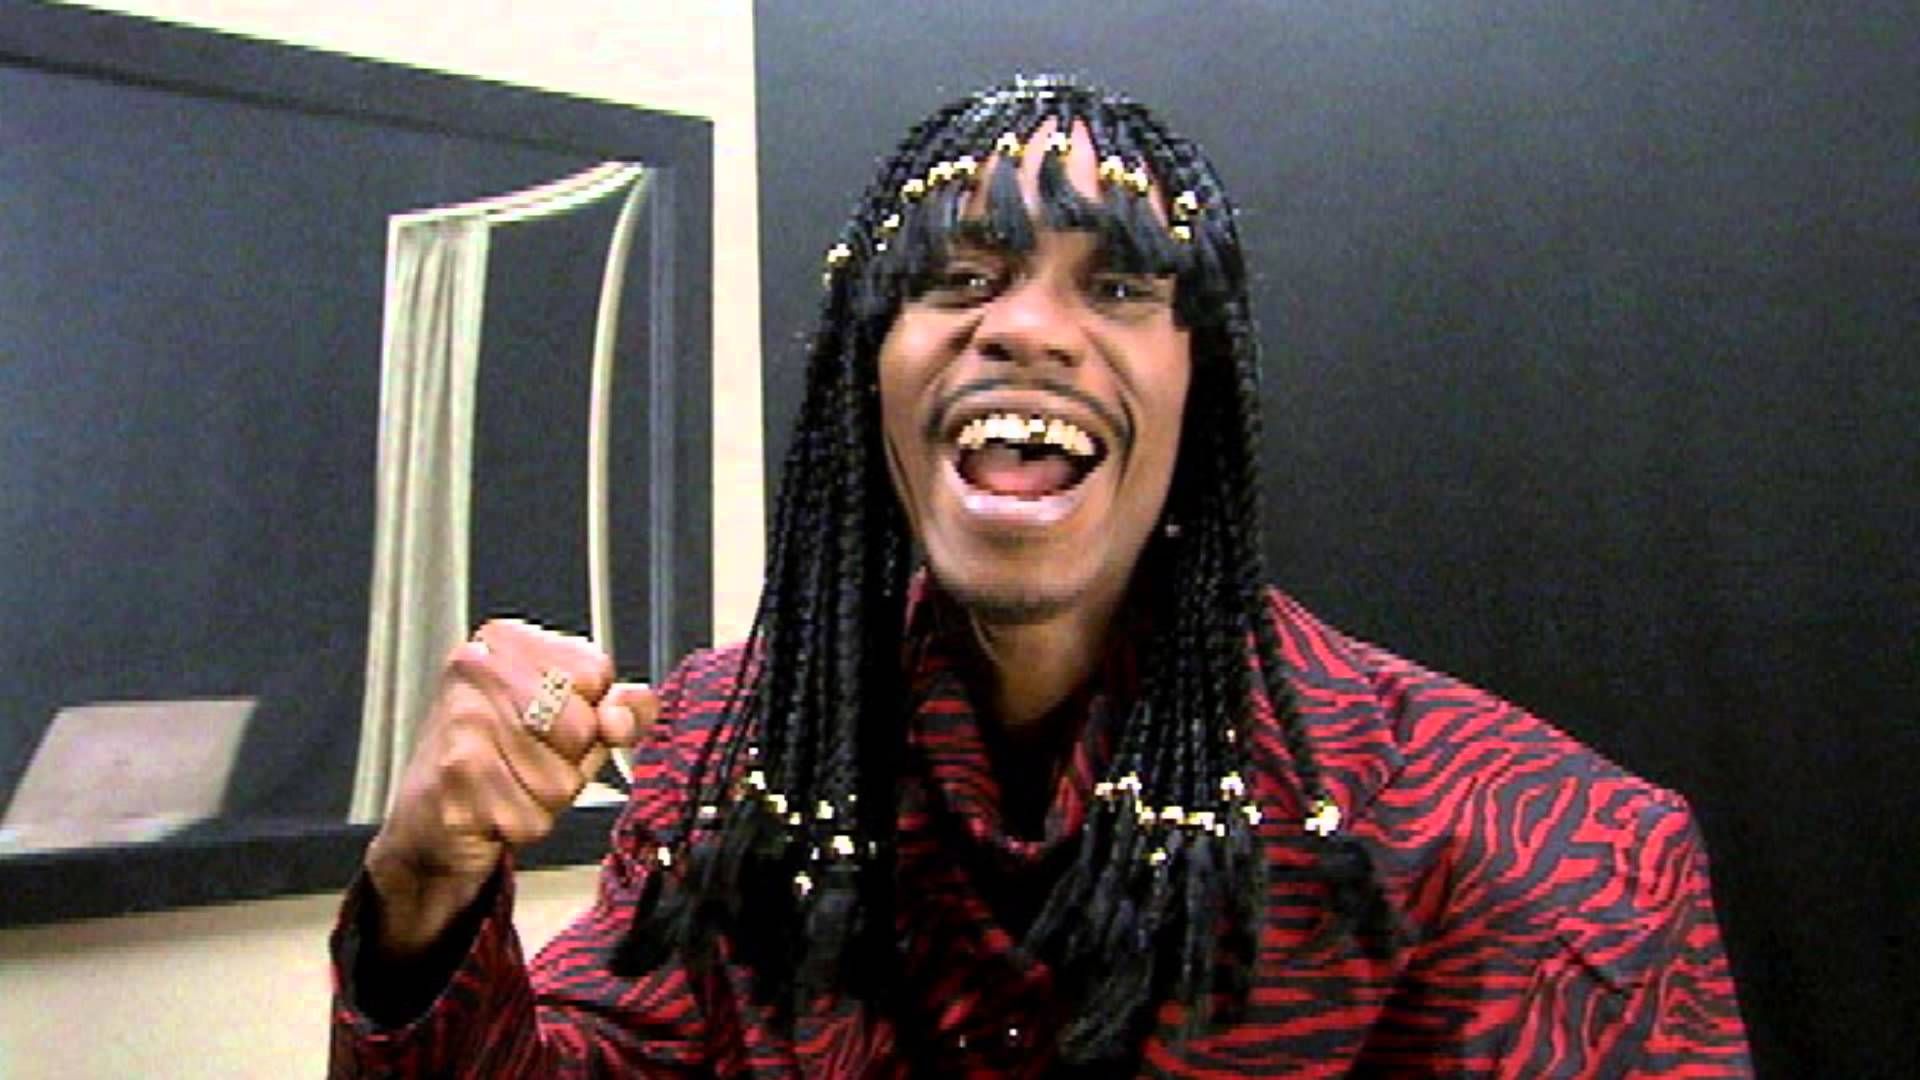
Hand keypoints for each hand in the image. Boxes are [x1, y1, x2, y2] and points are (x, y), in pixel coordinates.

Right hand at [363, 618, 656, 955]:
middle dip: (570, 761)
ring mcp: (463, 723)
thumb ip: (618, 706)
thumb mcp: (569, 720)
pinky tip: (491, 808)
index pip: (595, 672)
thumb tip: (626, 712)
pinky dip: (522, 826)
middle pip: (582, 727)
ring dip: (546, 799)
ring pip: (563, 779)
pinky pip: (534, 817)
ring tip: (508, 783)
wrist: (425, 820)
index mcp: (507, 641)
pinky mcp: (456, 780)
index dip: (590, 712)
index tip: (552, 722)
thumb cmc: (498, 760)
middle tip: (526, 759)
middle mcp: (477, 670)